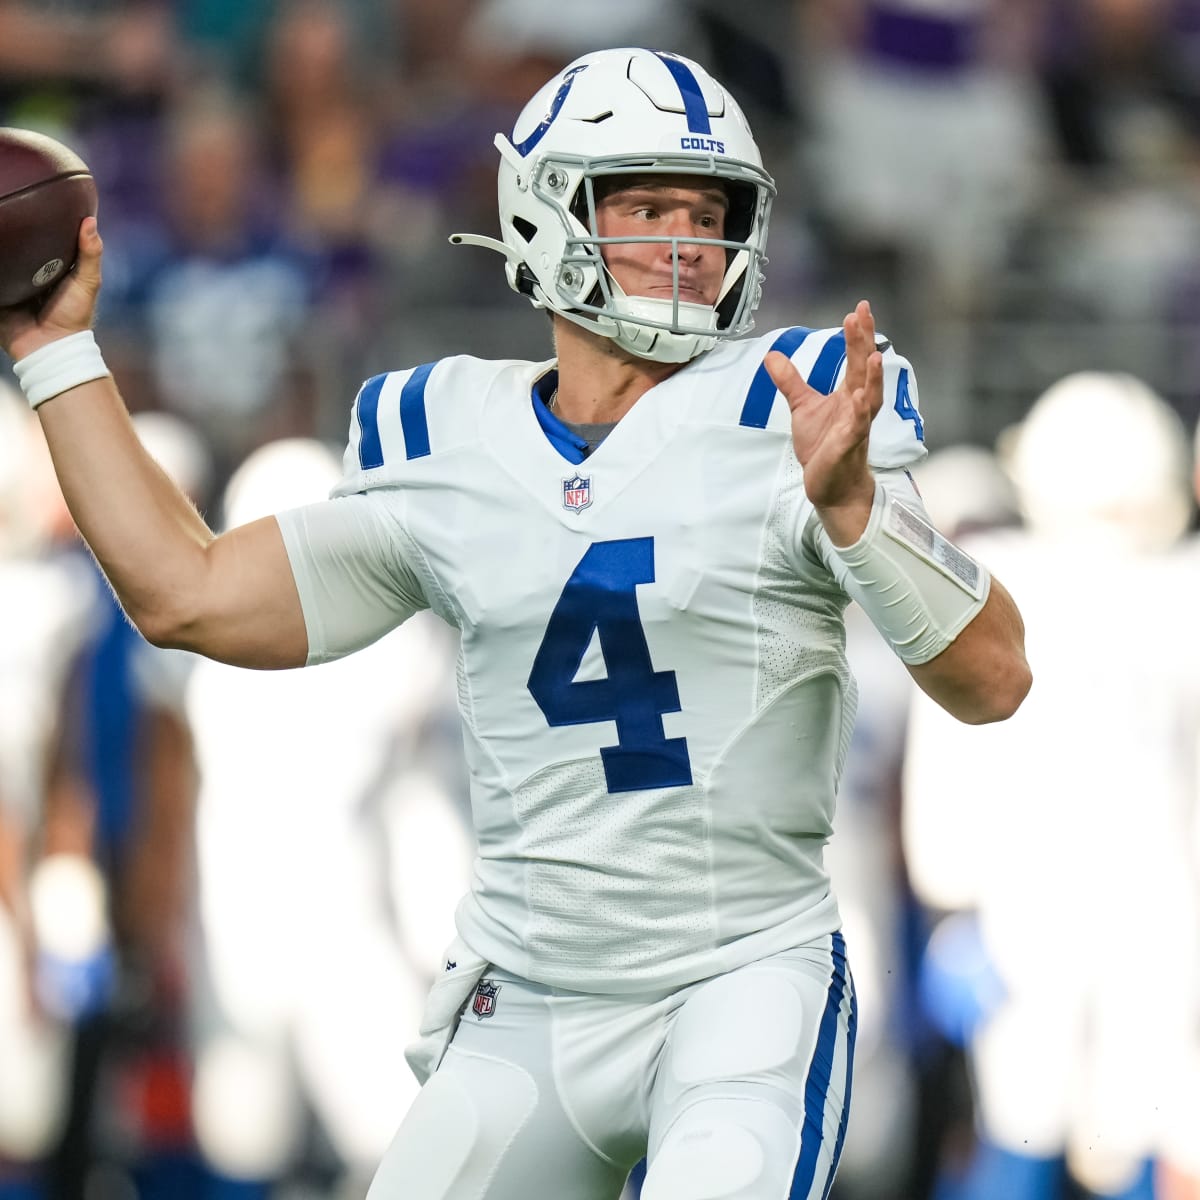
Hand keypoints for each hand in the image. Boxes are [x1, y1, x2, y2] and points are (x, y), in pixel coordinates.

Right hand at [0, 216, 102, 362]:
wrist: (50, 347)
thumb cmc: (74, 315)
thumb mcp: (86, 282)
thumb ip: (90, 255)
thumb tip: (90, 221)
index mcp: (47, 265)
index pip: (39, 237)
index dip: (35, 220)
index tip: (30, 194)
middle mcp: (25, 271)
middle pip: (12, 245)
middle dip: (6, 230)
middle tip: (1, 205)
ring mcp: (7, 282)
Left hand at [765, 299, 882, 544]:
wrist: (830, 485)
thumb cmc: (823, 446)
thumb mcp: (803, 408)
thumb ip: (790, 382)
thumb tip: (772, 356)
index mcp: (850, 393)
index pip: (855, 358)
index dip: (857, 334)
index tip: (859, 308)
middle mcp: (858, 405)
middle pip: (864, 369)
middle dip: (864, 342)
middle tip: (862, 314)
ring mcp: (856, 425)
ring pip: (870, 397)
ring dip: (872, 376)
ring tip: (874, 354)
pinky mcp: (848, 446)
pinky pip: (857, 427)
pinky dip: (860, 413)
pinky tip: (860, 399)